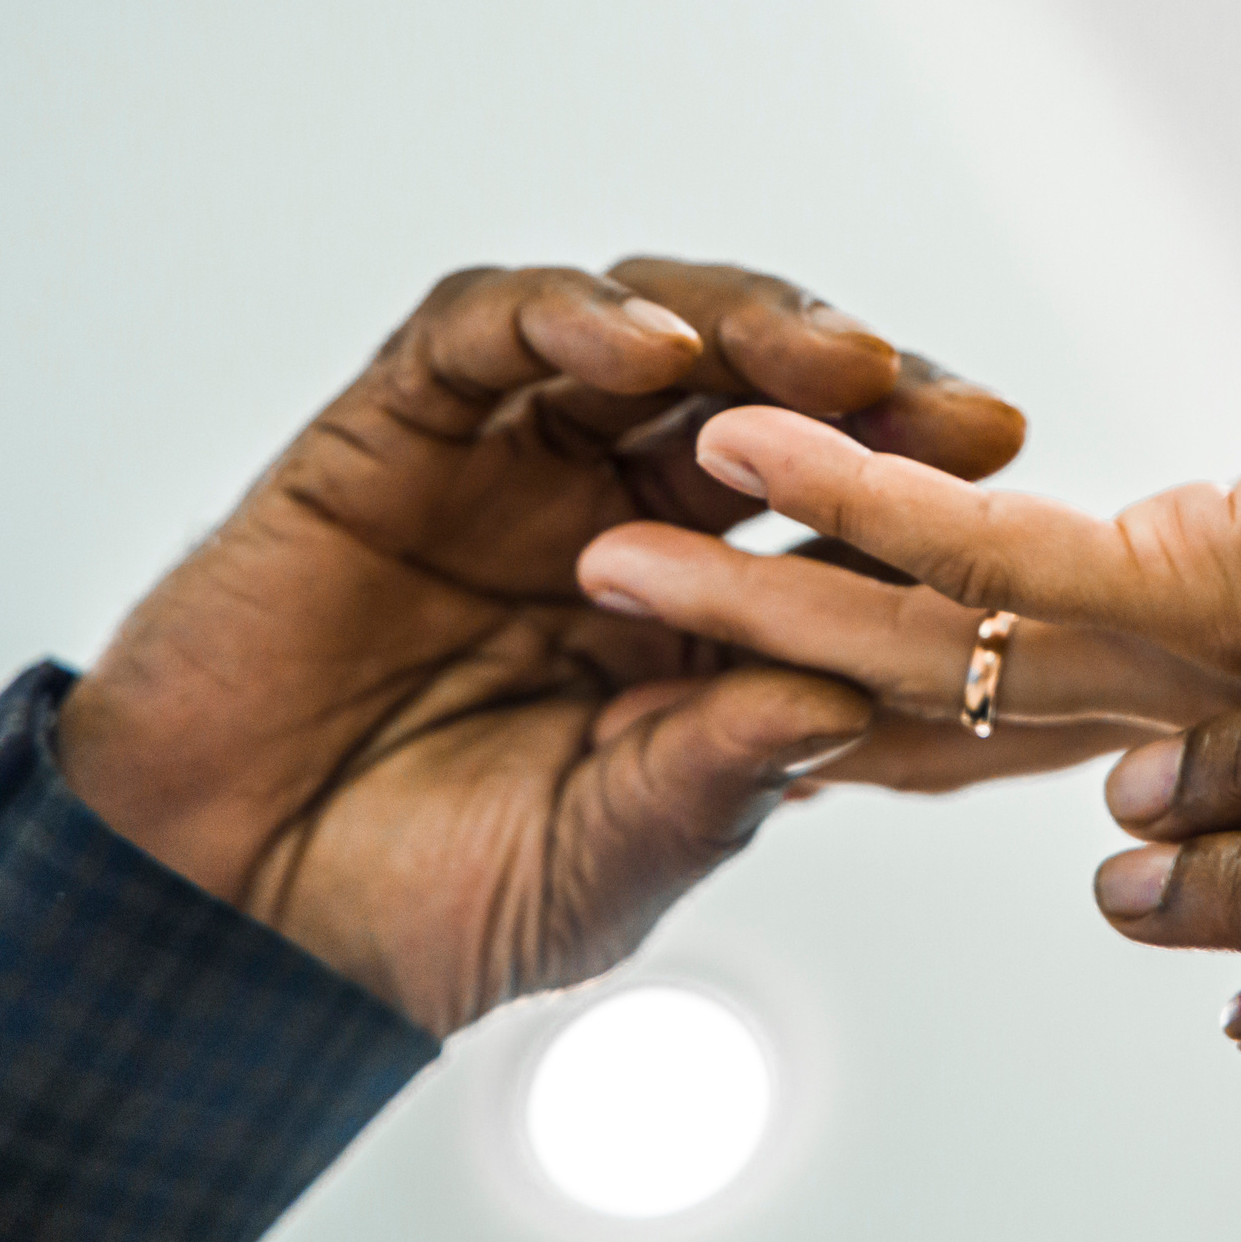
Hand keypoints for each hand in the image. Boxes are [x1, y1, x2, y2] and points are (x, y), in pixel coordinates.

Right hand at [57, 260, 1030, 1035]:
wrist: (229, 922)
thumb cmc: (434, 903)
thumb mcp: (613, 857)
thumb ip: (719, 771)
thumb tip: (854, 694)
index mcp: (695, 615)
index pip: (827, 514)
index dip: (916, 490)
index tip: (1011, 484)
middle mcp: (616, 517)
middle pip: (763, 399)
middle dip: (865, 392)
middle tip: (950, 412)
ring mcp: (505, 466)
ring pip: (644, 333)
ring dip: (748, 329)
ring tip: (835, 362)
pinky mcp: (387, 431)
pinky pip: (482, 334)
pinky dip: (565, 319)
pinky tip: (645, 352)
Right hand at [569, 326, 1240, 771]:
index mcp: (1225, 655)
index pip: (1015, 675)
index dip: (884, 677)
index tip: (786, 684)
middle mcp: (1173, 673)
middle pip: (928, 666)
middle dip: (763, 640)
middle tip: (615, 604)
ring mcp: (1168, 647)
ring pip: (916, 623)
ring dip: (755, 583)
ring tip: (605, 553)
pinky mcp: (1183, 593)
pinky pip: (987, 555)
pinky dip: (852, 500)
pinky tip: (730, 457)